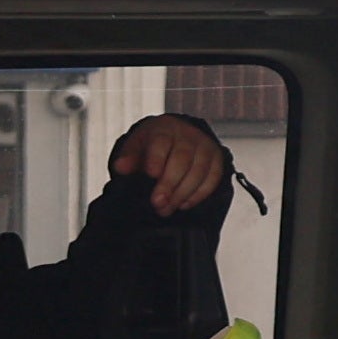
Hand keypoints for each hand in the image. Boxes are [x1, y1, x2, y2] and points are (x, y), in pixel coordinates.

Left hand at [110, 114, 229, 215]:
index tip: (150, 175)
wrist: (177, 137)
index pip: (161, 142)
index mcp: (164, 129)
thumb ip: (128, 158)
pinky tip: (183, 205)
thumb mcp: (136, 147)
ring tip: (166, 209)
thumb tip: (120, 167)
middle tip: (157, 203)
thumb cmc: (152, 145)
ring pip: (198, 171)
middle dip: (169, 184)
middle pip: (182, 159)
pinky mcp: (217, 159)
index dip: (156, 158)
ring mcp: (205, 146)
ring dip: (182, 194)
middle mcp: (188, 135)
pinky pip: (212, 178)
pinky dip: (198, 195)